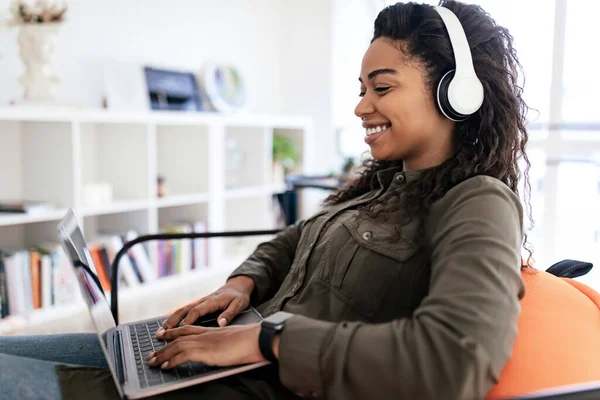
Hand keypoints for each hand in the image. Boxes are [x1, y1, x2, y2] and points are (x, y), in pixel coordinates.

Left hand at [147, 324, 265, 368]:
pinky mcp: (206, 351)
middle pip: (178, 338)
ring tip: (152, 362)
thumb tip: (218, 351)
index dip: (173, 332)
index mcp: (211, 331)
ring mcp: (205, 342)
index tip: (162, 335)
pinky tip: (166, 367)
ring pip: (177, 346)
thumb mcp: (232, 340)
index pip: (187, 329)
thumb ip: (222, 344)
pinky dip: (173, 361)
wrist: (256, 338)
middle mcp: (205, 334)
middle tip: (150, 354)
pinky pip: (184, 355)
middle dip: (162, 346)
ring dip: (162, 355)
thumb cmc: (249, 341)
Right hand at [162, 275, 254, 328]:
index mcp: (211, 301)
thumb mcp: (238, 304)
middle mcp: (203, 301)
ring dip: (171, 320)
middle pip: (184, 310)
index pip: (197, 311)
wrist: (237, 286)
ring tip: (160, 331)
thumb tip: (221, 323)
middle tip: (162, 332)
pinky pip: (184, 311)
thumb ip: (229, 314)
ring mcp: (199, 302)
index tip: (181, 330)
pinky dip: (175, 318)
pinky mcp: (199, 305)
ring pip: (182, 310)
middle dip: (173, 321)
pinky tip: (168, 326)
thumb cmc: (238, 297)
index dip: (188, 320)